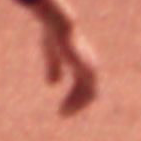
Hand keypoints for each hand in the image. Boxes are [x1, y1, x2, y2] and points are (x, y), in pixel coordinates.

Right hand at [31, 0, 101, 114]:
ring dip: (76, 105)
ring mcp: (89, 68)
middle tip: (62, 114)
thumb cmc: (54, 36)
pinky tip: (65, 107)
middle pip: (88, 92)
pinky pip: (87, 91)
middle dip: (75, 104)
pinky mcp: (86, 69)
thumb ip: (54, 67)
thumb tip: (53, 84)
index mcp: (82, 63)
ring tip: (62, 113)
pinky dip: (77, 101)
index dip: (73, 97)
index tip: (61, 108)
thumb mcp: (51, 55)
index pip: (83, 85)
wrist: (59, 26)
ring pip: (89, 94)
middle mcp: (89, 66)